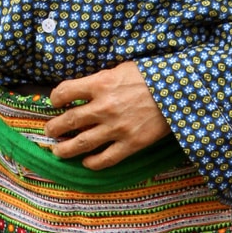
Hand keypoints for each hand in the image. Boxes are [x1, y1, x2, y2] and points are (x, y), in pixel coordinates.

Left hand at [45, 61, 169, 169]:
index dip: (55, 98)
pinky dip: (92, 163)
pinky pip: (105, 159)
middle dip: (54, 128)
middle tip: (51, 130)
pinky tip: (87, 162)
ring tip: (58, 150)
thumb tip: (86, 90)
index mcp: (100, 84)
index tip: (55, 102)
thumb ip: (102, 80)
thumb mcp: (122, 69)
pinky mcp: (131, 144)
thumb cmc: (152, 76)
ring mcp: (117, 128)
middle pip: (68, 121)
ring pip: (81, 144)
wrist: (181, 91)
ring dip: (65, 149)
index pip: (64, 92)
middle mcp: (104, 107)